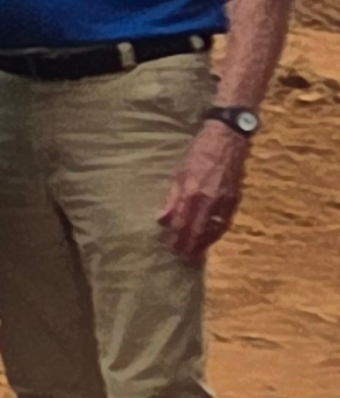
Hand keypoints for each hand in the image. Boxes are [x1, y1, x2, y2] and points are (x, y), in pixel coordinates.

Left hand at [161, 124, 248, 262]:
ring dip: (202, 243)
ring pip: (212, 228)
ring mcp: (224, 200)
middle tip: (180, 257)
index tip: (168, 247)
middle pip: (196, 229)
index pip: (181, 222)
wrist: (227, 140)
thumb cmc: (198, 153)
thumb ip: (171, 198)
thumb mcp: (179, 172)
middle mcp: (208, 199)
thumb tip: (162, 220)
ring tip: (193, 254)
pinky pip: (225, 221)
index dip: (175, 237)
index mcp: (191, 191)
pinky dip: (217, 233)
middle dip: (187, 245)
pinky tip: (210, 239)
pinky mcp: (234, 198)